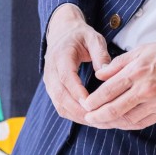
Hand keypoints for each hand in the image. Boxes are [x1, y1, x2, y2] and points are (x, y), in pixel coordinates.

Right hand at [43, 4, 110, 123]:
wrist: (62, 33)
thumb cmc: (80, 35)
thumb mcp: (93, 38)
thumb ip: (100, 53)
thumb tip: (106, 72)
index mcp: (61, 56)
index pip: (66, 77)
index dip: (77, 92)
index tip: (91, 103)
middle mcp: (51, 71)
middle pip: (60, 95)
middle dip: (78, 109)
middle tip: (98, 118)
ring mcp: (49, 81)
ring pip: (59, 104)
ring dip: (76, 115)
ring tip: (96, 121)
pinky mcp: (52, 89)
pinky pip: (59, 105)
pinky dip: (72, 114)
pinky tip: (88, 117)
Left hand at [82, 35, 155, 129]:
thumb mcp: (144, 49)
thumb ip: (120, 63)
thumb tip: (100, 74)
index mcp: (137, 70)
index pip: (107, 90)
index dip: (93, 101)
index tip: (85, 105)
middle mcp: (145, 88)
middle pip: (113, 109)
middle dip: (97, 117)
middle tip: (88, 119)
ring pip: (127, 119)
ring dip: (112, 123)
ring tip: (103, 122)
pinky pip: (142, 122)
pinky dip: (129, 124)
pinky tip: (122, 122)